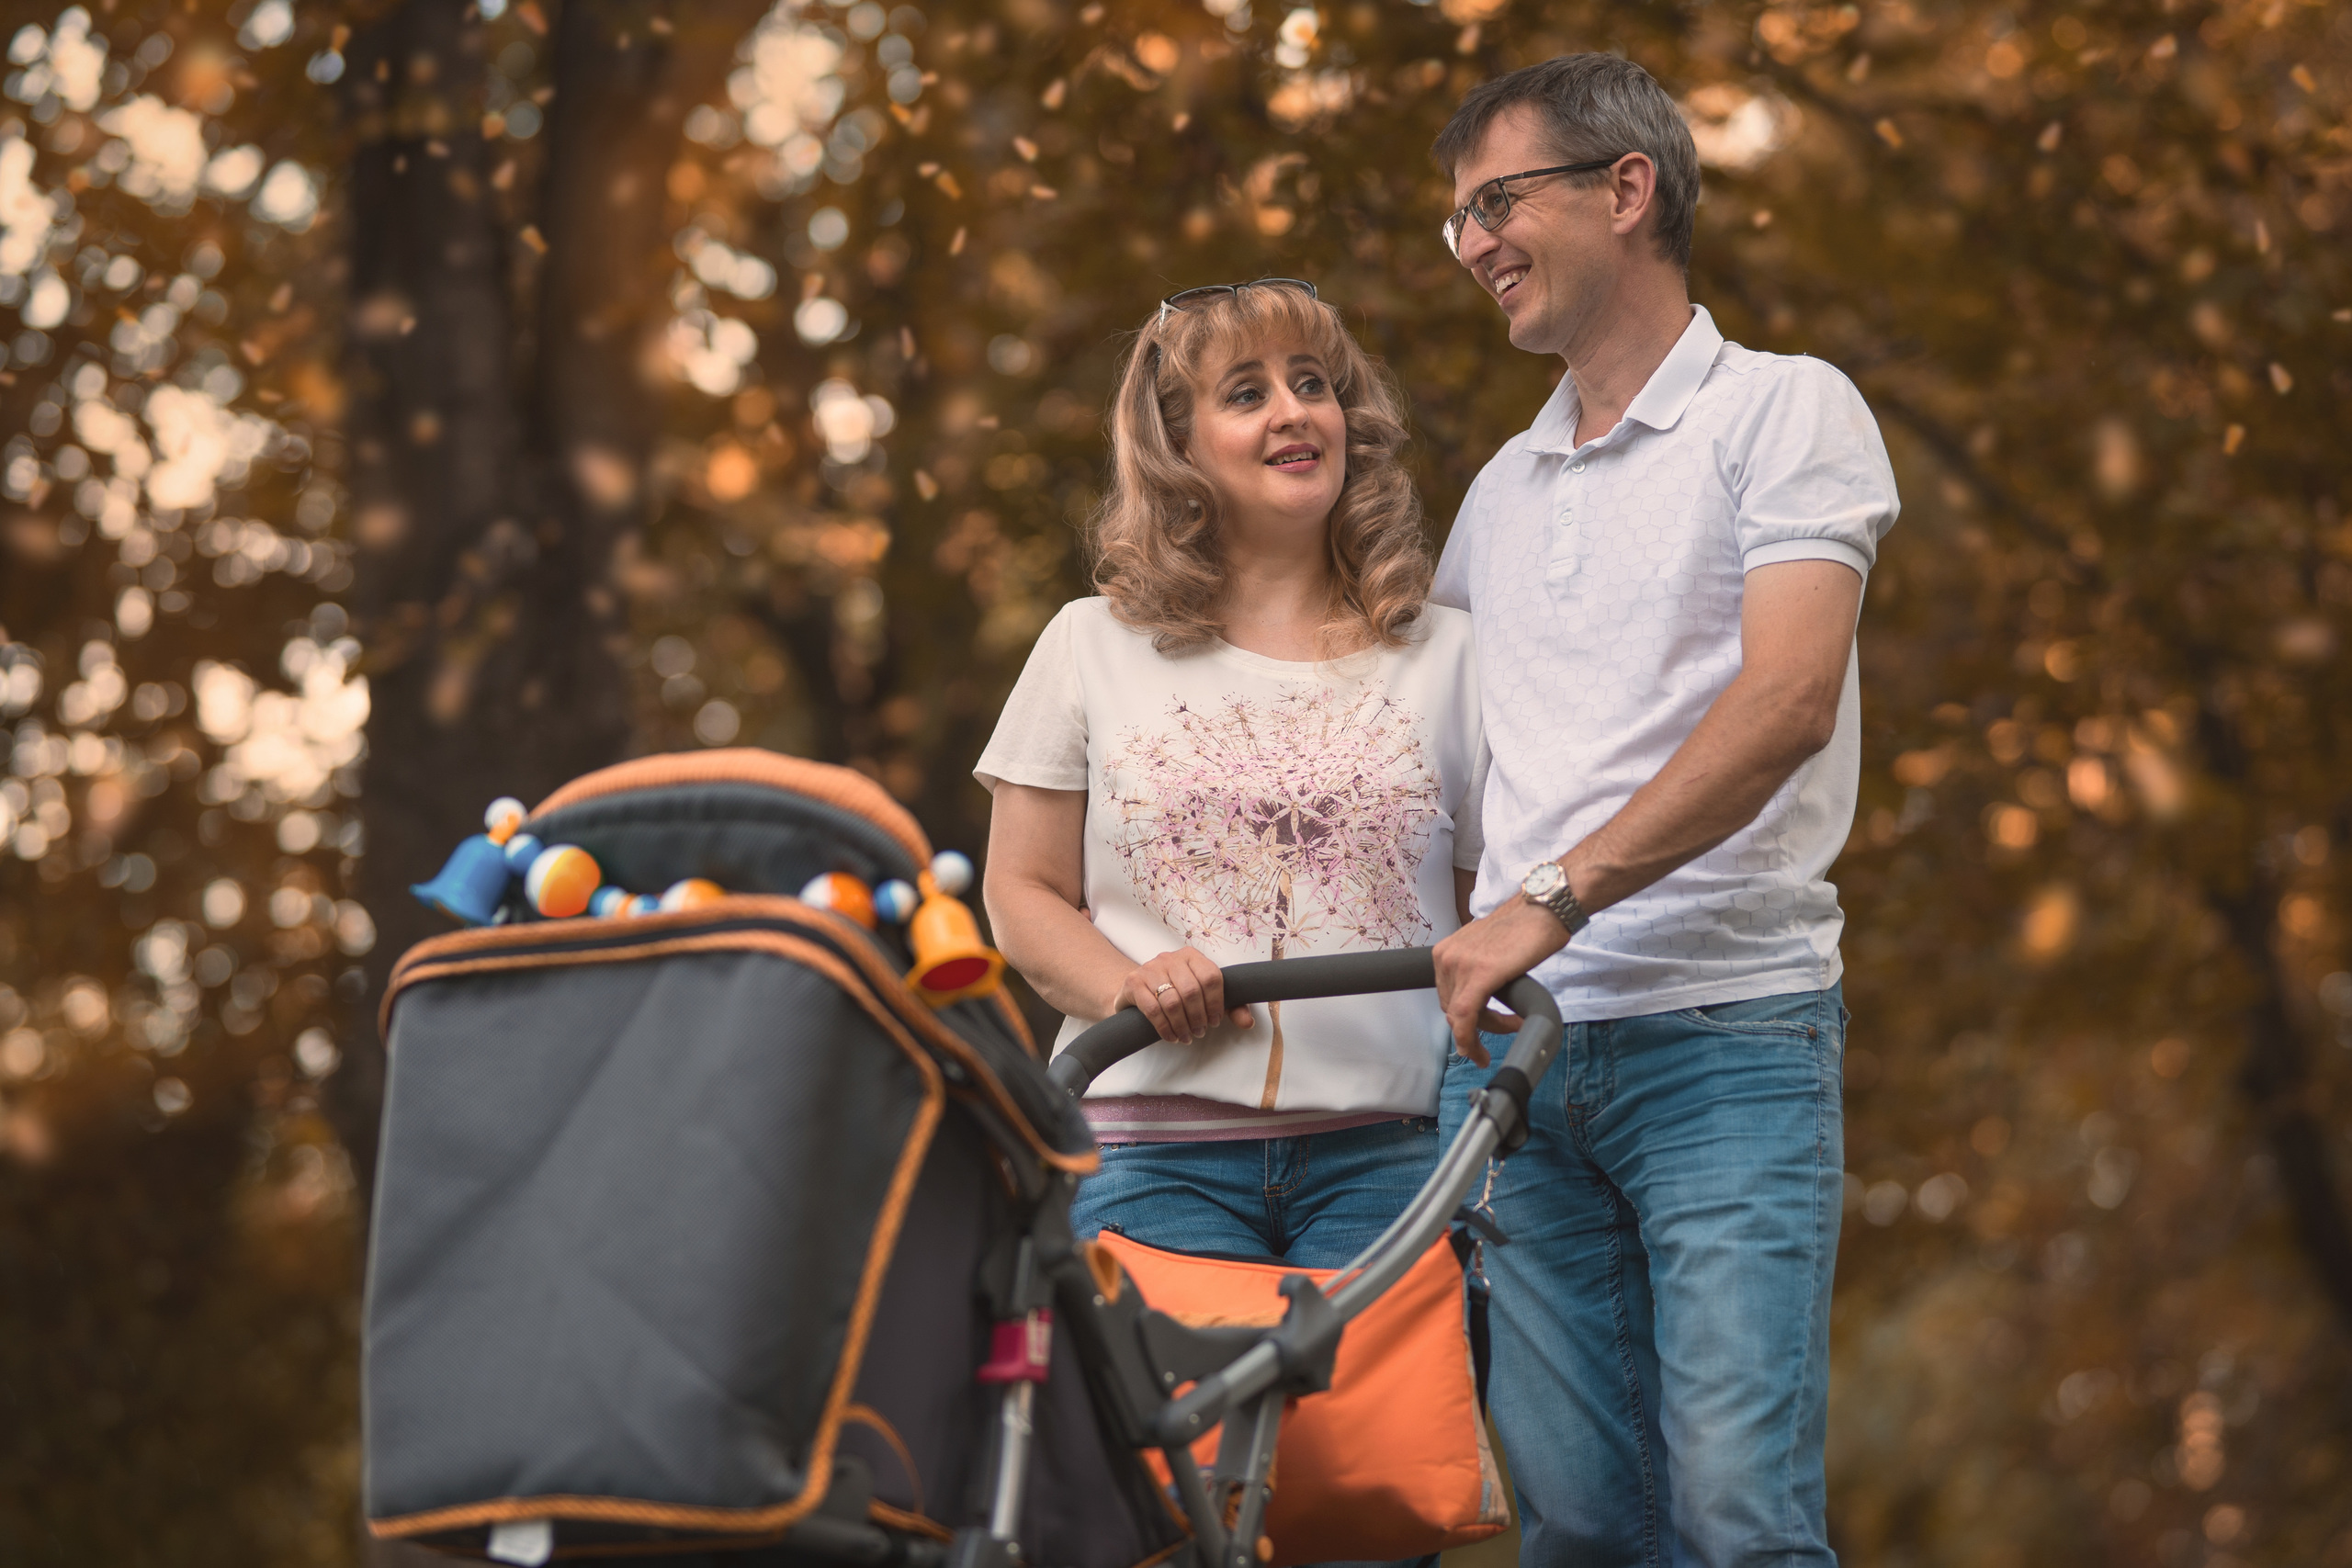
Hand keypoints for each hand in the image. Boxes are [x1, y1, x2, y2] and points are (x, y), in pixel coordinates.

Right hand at [1113, 947, 1254, 1043]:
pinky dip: (1165, 1028)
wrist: (1135, 990)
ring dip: (1182, 1025)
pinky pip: (1152, 1009)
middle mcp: (1170, 958)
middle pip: (1192, 991)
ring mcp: (1150, 968)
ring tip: (1186, 1037)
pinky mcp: (1134, 982)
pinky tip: (1171, 1036)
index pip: (1211, 977)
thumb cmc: (1174, 992)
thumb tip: (1248, 1022)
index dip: (1216, 1003)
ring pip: (1172, 1002)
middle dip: (1198, 1018)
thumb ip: (1229, 1007)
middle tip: (1199, 1032)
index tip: (1214, 1021)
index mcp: (1191, 956)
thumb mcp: (1203, 997)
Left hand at [1432, 898, 1572, 1064]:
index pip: (1448, 997)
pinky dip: (1473, 1038)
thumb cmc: (1526, 927)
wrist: (1545, 908)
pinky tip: (1492, 1041)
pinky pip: (1465, 1018)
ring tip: (1513, 1023)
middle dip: (1479, 1026)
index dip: (1463, 1021)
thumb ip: (1478, 970)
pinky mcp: (1479, 975)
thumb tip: (1481, 996)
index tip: (1474, 1038)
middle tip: (1507, 1025)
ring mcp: (1460, 965)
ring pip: (1460, 1017)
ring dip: (1488, 1028)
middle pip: (1452, 1009)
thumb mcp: (1489, 951)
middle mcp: (1447, 956)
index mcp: (1447, 951)